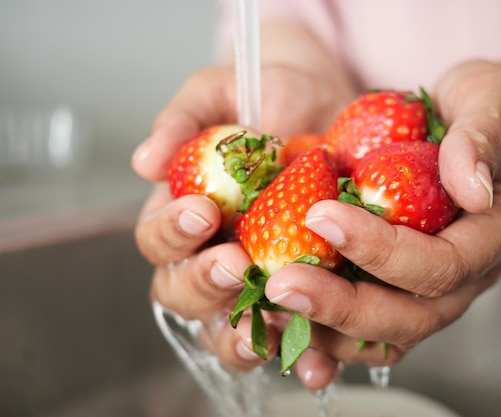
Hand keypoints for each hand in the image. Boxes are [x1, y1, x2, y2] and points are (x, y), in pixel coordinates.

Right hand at [132, 64, 353, 389]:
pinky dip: (302, 356)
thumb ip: (182, 119)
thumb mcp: (221, 91)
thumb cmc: (268, 96)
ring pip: (229, 328)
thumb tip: (143, 161)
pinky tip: (318, 364)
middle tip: (234, 264)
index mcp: (185, 213)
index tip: (203, 212)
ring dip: (241, 337)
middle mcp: (213, 254)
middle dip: (204, 285)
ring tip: (266, 328)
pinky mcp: (303, 292)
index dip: (172, 234)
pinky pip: (294, 336)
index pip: (158, 241)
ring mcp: (257, 279)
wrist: (329, 107)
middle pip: (183, 294)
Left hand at [263, 59, 500, 362]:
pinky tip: (284, 323)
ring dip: (327, 330)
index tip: (321, 216)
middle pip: (411, 318)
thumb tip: (473, 189)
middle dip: (342, 306)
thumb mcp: (488, 96)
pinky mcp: (406, 287)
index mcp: (498, 232)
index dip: (381, 249)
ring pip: (387, 336)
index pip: (442, 264)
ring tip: (272, 310)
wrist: (475, 121)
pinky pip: (370, 329)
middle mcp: (472, 274)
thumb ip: (481, 136)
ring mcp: (438, 288)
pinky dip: (328, 335)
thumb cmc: (482, 104)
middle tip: (282, 285)